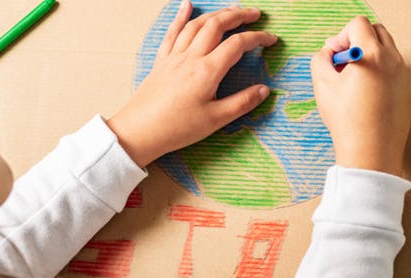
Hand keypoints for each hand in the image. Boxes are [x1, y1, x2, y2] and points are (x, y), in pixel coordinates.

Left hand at [107, 1, 276, 166]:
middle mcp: (191, 57)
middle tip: (255, 14)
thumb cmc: (177, 128)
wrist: (139, 131)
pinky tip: (186, 6)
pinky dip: (181, 16)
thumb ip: (242, 103)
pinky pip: (172, 32)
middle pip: (217, 26)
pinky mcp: (162, 62)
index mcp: (207, 71)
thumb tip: (264, 90)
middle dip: (238, 16)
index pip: (237, 45)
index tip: (271, 39)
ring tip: (230, 9)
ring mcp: (174, 57)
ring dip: (216, 13)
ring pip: (196, 25)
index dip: (257, 38)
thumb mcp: (215, 120)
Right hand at [311, 17, 410, 175]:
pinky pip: (394, 67)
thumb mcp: (322, 86)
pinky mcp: (408, 88)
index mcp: (372, 55)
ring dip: (369, 55)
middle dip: (357, 41)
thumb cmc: (348, 122)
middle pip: (376, 31)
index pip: (358, 24)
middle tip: (343, 63)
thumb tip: (328, 52)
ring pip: (386, 49)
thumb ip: (321, 59)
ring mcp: (404, 74)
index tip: (335, 55)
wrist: (371, 152)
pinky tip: (366, 93)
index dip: (341, 36)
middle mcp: (393, 60)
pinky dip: (380, 70)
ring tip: (354, 81)